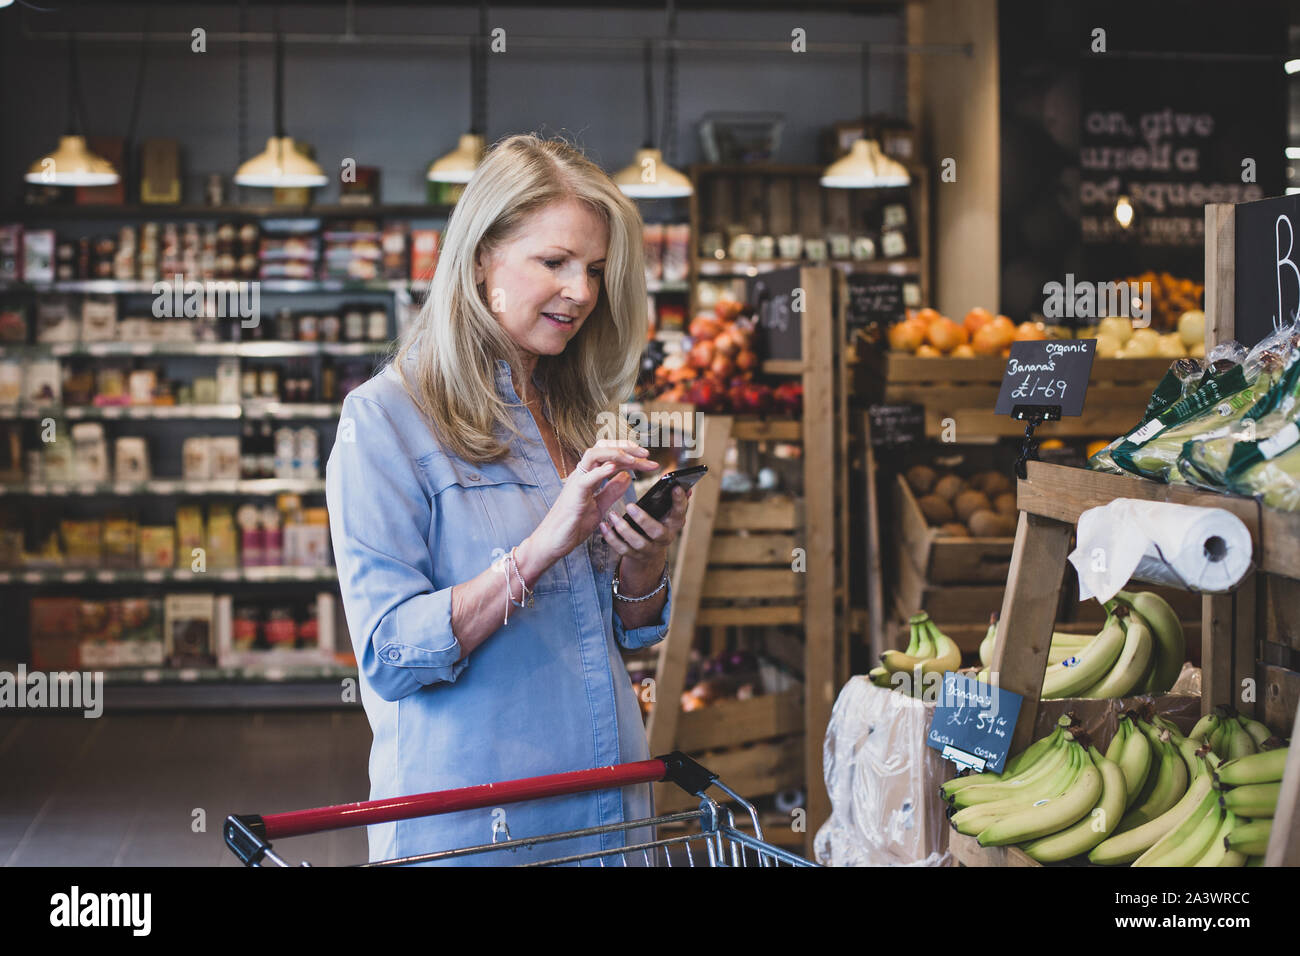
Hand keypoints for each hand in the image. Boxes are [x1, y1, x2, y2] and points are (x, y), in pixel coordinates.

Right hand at [528, 439, 659, 564]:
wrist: (553, 541)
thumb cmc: (573, 524)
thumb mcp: (600, 506)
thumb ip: (612, 491)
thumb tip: (627, 477)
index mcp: (589, 476)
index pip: (610, 455)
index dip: (629, 453)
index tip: (646, 457)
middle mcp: (582, 474)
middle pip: (602, 447)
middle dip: (625, 447)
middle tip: (646, 453)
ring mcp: (577, 482)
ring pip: (594, 454)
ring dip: (616, 453)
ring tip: (634, 459)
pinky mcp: (574, 494)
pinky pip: (587, 477)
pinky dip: (601, 471)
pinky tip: (615, 468)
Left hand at [601, 482, 690, 580]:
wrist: (649, 554)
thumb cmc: (657, 524)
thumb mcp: (667, 513)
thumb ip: (673, 500)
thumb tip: (685, 486)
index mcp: (674, 524)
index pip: (679, 512)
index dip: (679, 501)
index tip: (675, 487)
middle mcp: (664, 538)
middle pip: (657, 532)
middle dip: (644, 519)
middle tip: (630, 506)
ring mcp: (650, 549)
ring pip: (638, 543)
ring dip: (624, 529)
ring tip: (612, 515)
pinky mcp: (635, 556)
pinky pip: (622, 549)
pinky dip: (612, 538)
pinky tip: (604, 526)